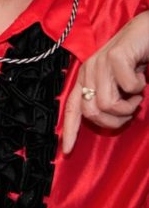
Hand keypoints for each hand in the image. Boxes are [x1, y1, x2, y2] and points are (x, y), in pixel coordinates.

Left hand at [62, 11, 148, 153]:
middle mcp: (89, 70)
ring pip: (107, 104)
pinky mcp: (115, 56)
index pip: (72, 107)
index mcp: (87, 78)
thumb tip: (104, 118)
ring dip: (130, 104)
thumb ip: (110, 98)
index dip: (70, 129)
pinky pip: (127, 88)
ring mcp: (100, 62)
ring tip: (137, 92)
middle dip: (115, 120)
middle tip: (131, 107)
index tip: (67, 150)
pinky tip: (142, 76)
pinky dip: (140, 88)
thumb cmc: (137, 60)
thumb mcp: (120, 84)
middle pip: (92, 113)